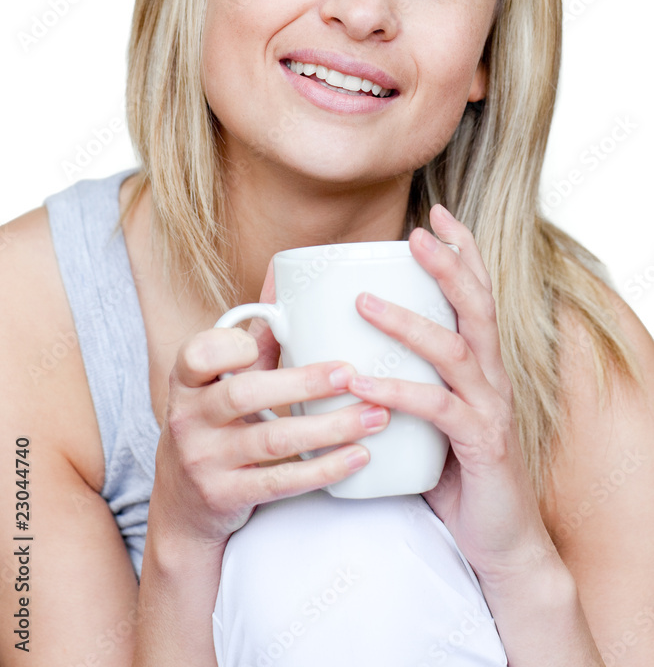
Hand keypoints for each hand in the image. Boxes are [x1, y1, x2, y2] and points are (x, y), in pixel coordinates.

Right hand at [149, 263, 390, 548]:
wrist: (182, 505)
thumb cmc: (215, 423)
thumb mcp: (221, 381)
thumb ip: (255, 340)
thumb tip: (286, 281)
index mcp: (187, 379)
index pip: (197, 353)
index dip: (231, 345)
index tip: (277, 335)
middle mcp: (188, 418)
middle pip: (245, 394)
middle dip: (303, 383)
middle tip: (351, 374)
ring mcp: (204, 460)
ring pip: (272, 440)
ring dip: (330, 428)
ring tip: (375, 416)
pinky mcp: (225, 495)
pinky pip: (281, 483)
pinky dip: (324, 469)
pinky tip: (359, 456)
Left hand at [347, 204, 555, 585]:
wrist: (499, 542)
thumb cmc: (455, 473)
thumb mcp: (427, 418)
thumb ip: (401, 382)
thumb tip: (340, 354)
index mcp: (482, 364)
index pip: (477, 295)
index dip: (462, 251)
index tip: (437, 214)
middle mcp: (493, 377)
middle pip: (476, 307)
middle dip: (447, 265)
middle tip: (416, 234)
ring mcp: (491, 409)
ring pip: (454, 350)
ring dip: (408, 322)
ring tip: (363, 302)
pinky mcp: (481, 444)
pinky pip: (436, 409)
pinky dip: (395, 391)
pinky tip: (359, 381)